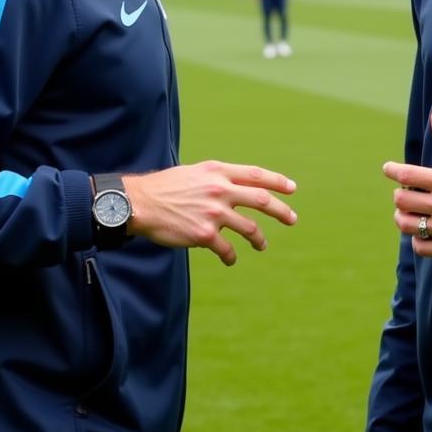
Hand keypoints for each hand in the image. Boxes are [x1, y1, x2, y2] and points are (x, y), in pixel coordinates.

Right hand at [124, 161, 296, 265]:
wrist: (139, 203)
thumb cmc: (165, 187)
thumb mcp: (194, 173)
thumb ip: (217, 178)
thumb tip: (237, 187)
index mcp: (217, 172)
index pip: (256, 175)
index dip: (277, 182)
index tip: (292, 189)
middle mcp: (219, 190)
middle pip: (262, 200)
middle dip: (281, 211)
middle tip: (292, 219)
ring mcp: (214, 213)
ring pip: (249, 228)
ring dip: (259, 239)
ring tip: (261, 245)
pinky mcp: (204, 235)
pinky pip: (227, 249)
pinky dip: (231, 256)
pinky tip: (231, 260)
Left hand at [384, 108, 431, 258]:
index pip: (407, 175)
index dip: (392, 170)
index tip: (388, 169)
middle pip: (402, 200)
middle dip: (399, 195)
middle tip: (406, 193)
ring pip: (406, 224)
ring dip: (403, 217)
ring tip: (409, 213)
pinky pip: (420, 247)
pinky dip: (416, 240)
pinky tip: (421, 232)